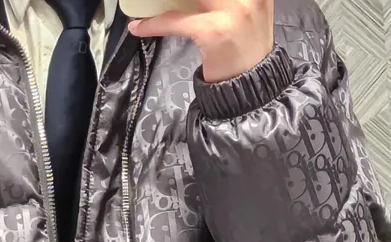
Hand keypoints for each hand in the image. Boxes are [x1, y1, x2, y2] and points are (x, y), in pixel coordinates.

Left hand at [128, 0, 274, 83]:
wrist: (251, 83)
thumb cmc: (246, 49)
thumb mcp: (246, 10)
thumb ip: (227, 0)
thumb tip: (192, 0)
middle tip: (161, 1)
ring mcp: (232, 10)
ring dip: (162, 1)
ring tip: (147, 4)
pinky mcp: (213, 30)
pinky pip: (176, 21)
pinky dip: (154, 24)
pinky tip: (139, 27)